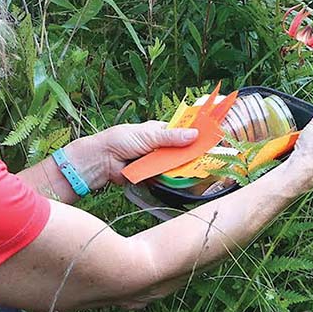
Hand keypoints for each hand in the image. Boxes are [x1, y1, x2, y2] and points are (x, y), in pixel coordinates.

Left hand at [66, 121, 198, 189]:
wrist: (101, 160)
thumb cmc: (120, 140)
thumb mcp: (148, 136)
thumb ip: (171, 137)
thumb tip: (194, 134)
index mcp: (158, 131)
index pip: (181, 132)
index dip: (194, 135)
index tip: (211, 139)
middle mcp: (158, 145)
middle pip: (180, 150)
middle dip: (191, 155)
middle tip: (209, 158)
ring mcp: (154, 161)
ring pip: (173, 165)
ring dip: (182, 168)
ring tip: (200, 170)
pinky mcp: (150, 175)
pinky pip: (164, 177)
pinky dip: (171, 178)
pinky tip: (183, 180)